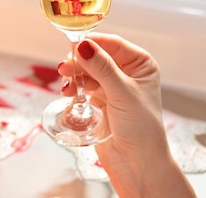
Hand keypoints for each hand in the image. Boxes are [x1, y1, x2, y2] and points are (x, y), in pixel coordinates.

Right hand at [58, 32, 195, 197]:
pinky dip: (73, 86)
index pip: (112, 43)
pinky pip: (82, 84)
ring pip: (86, 69)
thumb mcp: (122, 93)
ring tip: (66, 84)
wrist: (136, 162)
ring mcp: (112, 85)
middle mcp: (127, 72)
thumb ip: (102, 68)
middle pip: (96, 55)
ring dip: (74, 74)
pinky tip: (68, 92)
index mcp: (140, 64)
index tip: (73, 46)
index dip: (92, 43)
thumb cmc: (141, 128)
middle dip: (79, 60)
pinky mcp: (100, 98)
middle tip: (65, 68)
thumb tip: (83, 45)